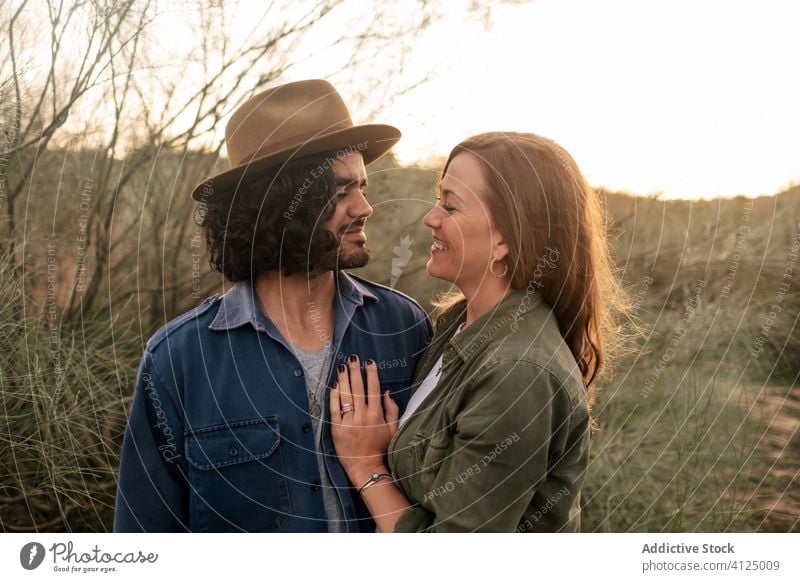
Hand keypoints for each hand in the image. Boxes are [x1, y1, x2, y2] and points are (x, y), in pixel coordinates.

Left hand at [330, 355, 399, 478]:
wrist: (365, 467)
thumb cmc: (380, 448)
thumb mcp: (392, 430)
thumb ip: (392, 410)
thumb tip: (387, 392)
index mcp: (377, 415)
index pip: (374, 389)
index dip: (372, 374)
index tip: (370, 362)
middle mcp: (363, 416)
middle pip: (358, 389)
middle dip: (356, 371)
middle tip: (353, 358)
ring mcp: (349, 422)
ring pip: (346, 396)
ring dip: (344, 379)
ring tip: (342, 366)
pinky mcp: (337, 428)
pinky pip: (334, 409)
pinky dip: (334, 396)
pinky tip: (335, 385)